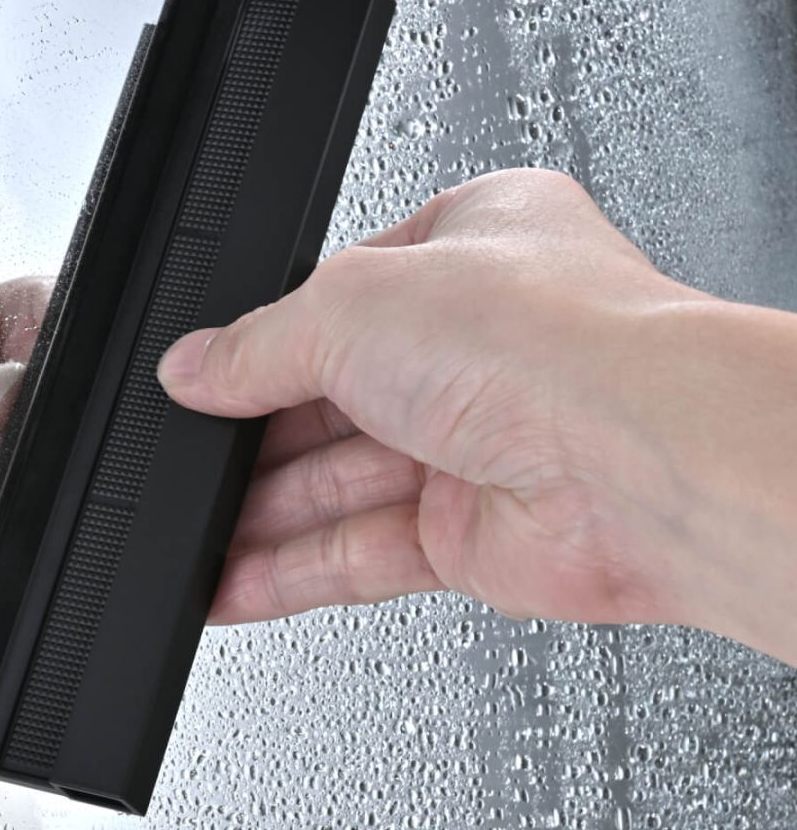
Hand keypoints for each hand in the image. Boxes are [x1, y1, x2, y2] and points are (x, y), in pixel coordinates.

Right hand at [157, 167, 796, 663]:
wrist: (646, 462)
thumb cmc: (552, 341)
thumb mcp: (349, 303)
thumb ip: (256, 344)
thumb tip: (194, 368)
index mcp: (469, 247)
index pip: (338, 298)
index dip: (264, 338)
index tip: (200, 374)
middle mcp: (481, 346)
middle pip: (330, 398)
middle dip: (252, 435)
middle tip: (183, 457)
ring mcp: (480, 444)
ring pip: (340, 484)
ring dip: (259, 513)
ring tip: (186, 533)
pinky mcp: (475, 536)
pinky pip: (359, 555)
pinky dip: (291, 573)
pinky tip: (230, 582)